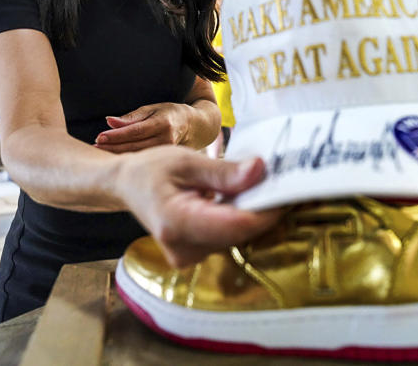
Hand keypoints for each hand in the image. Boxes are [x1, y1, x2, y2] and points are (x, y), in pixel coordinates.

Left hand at [95, 103, 193, 151]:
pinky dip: (127, 159)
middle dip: (112, 147)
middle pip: (134, 146)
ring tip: (98, 153)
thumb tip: (109, 121)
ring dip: (117, 155)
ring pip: (138, 155)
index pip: (135, 131)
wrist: (196, 127)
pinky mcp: (165, 161)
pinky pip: (143, 160)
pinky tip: (113, 159)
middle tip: (94, 147)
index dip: (116, 135)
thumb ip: (132, 117)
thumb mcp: (154, 109)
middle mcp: (166, 140)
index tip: (99, 137)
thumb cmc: (171, 114)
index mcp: (163, 124)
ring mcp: (167, 153)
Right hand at [116, 147, 284, 266]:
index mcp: (177, 223)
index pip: (236, 225)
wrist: (127, 185)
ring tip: (259, 184)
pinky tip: (240, 197)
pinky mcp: (196, 255)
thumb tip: (260, 170)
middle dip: (262, 207)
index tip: (289, 188)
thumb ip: (224, 171)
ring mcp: (189, 257)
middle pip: (239, 232)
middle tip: (280, 179)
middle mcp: (184, 249)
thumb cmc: (152, 169)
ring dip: (252, 212)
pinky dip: (239, 217)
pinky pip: (228, 237)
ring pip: (237, 236)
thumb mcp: (186, 161)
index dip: (267, 210)